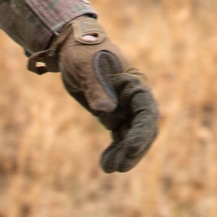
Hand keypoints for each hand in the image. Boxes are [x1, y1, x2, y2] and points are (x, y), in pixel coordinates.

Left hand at [29, 15, 158, 172]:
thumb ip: (97, 86)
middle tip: (120, 166)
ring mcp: (125, 109)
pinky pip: (118, 137)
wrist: (69, 48)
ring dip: (122, 154)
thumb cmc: (82, 52)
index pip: (146, 113)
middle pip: (141, 130)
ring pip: (129, 138)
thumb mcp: (87, 65)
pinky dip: (114, 150)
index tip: (130, 149)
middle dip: (133, 150)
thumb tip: (106, 111)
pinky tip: (106, 164)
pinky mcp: (112, 116)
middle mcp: (134, 100)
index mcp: (135, 85)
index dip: (141, 133)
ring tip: (109, 168)